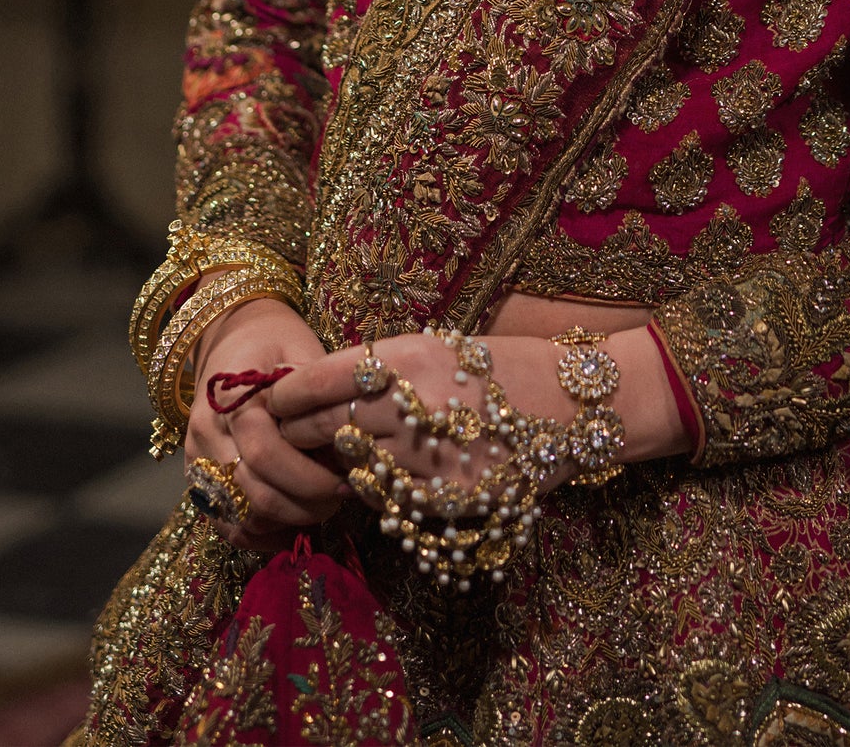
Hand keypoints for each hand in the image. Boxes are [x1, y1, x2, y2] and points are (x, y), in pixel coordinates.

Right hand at [185, 298, 342, 550]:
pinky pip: (225, 524)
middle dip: (302, 506)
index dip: (308, 477)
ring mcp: (197, 460)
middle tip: (338, 500)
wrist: (233, 335)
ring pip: (238, 516)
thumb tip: (346, 443)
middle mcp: (207, 434)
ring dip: (284, 522)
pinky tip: (291, 527)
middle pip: (252, 493)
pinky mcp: (198, 479)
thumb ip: (316, 396)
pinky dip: (259, 534)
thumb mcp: (302, 351)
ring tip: (320, 509)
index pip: (265, 453)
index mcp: (232, 400)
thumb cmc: (276, 341)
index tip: (345, 481)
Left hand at [269, 325, 688, 505]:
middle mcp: (418, 405)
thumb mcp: (444, 348)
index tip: (272, 399)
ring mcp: (434, 457)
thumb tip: (321, 390)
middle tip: (287, 434)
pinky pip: (392, 500)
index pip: (321, 378)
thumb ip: (385, 370)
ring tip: (340, 456)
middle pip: (328, 426)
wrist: (577, 403)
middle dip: (302, 433)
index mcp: (413, 357)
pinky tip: (386, 476)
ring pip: (356, 468)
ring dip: (343, 465)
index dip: (288, 393)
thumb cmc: (505, 366)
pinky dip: (380, 490)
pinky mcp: (451, 498)